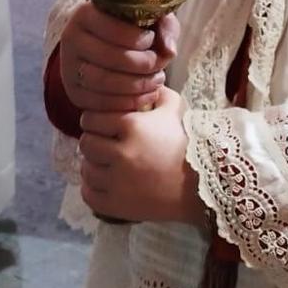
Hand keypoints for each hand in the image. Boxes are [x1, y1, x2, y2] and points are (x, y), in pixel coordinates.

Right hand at [59, 4, 176, 113]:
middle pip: (109, 57)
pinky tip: (146, 96)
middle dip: (142, 64)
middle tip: (160, 64)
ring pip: (104, 82)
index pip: (112, 28)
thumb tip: (169, 51)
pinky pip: (100, 103)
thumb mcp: (150, 18)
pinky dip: (128, 103)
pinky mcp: (74, 92)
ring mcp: (69, 68)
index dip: (138, 38)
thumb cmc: (131, 29)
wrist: (107, 47)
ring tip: (156, 80)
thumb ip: (165, 27)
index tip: (151, 40)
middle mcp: (70, 39)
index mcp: (85, 14)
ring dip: (137, 85)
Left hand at [78, 87, 202, 223]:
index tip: (104, 126)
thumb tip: (143, 82)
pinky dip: (93, 188)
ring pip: (86, 169)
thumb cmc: (186, 144)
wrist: (201, 185)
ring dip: (94, 165)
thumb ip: (156, 92)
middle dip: (94, 142)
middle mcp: (121, 153)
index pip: (90, 119)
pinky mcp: (116, 206)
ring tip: (107, 164)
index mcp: (131, 126)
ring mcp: (118, 182)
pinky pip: (88, 194)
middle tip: (106, 145)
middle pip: (86, 143)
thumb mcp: (175, 109)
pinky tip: (105, 182)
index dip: (96, 121)